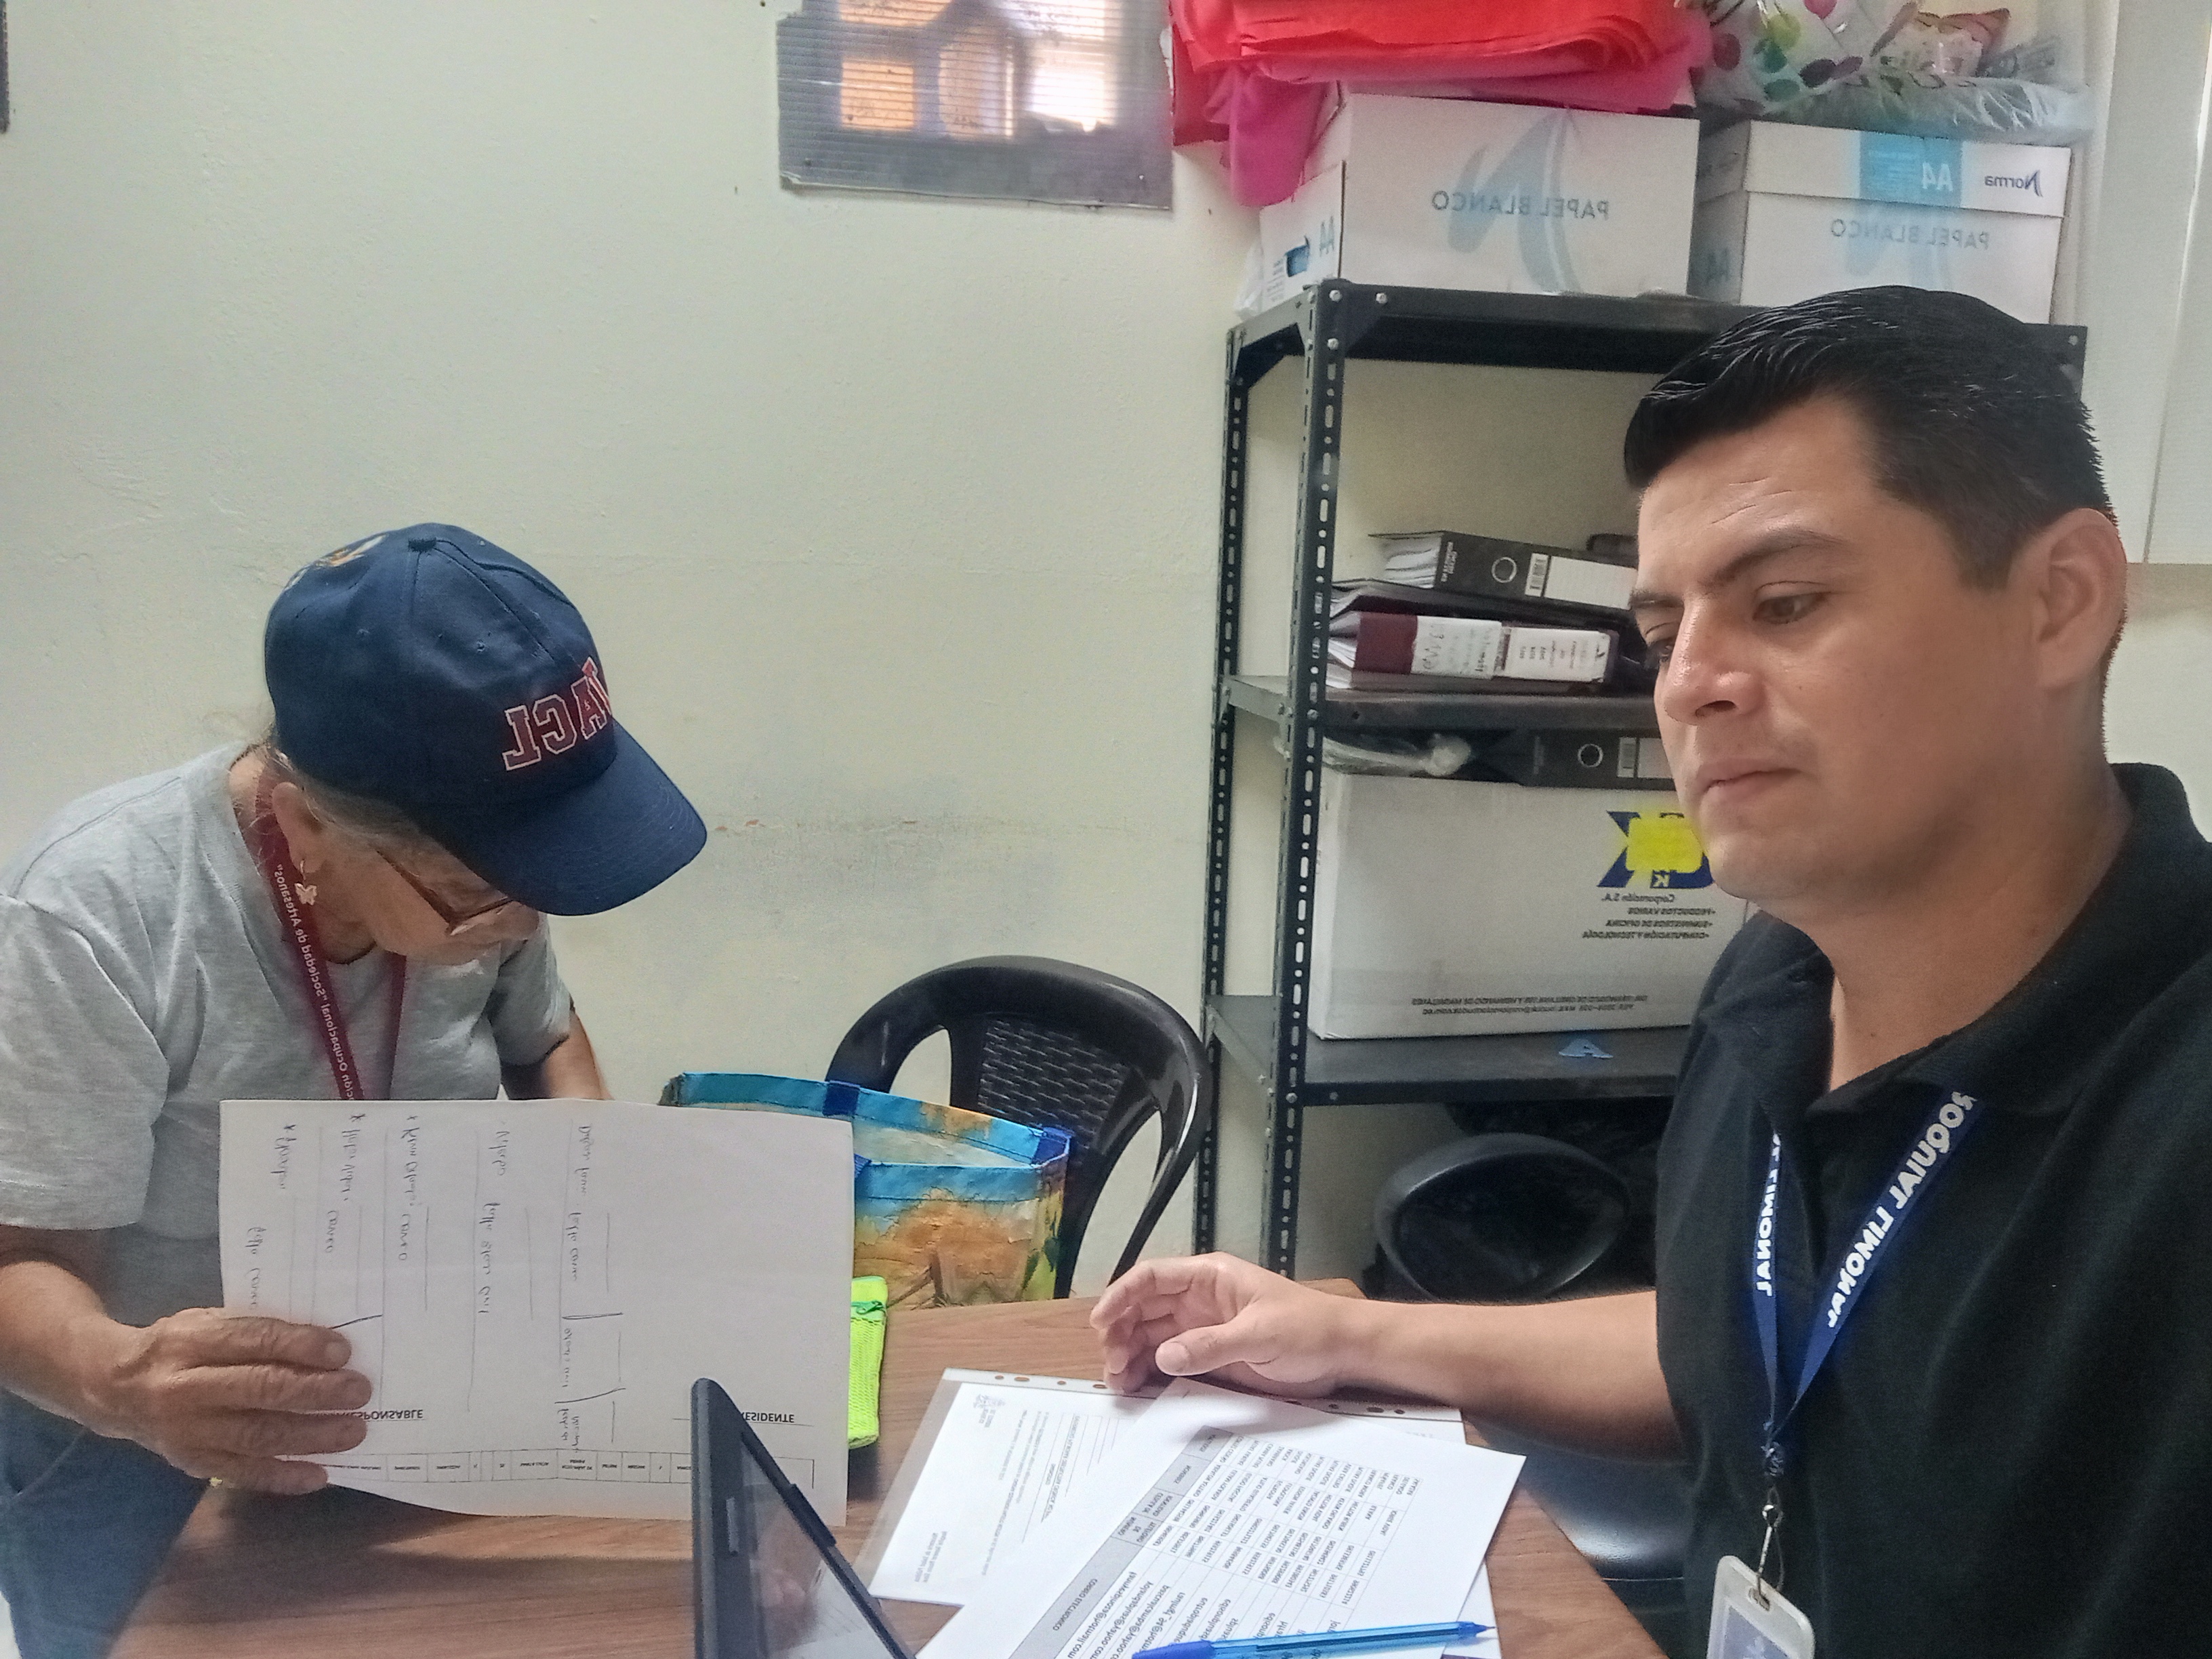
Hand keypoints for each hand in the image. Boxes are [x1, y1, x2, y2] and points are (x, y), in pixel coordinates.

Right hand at [85, 1307, 371, 1493]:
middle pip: (259, 1390)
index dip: (299, 1346)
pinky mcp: (190, 1462)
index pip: (253, 1341)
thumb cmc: (179, 1347)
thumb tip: (325, 1344)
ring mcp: (187, 1432)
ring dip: (311, 1437)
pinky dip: (283, 1476)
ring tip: (354, 1431)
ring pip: (256, 1436)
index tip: (342, 1351)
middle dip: (315, 1393)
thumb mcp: (206, 1321)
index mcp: (191, 1342)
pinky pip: (242, 1473)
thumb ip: (253, 1329)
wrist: (114, 1388)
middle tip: (359, 1392)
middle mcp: (185, 1389)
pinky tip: (320, 1475)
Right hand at [1091, 1254, 1365, 1397]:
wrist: (1342, 1352)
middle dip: (1122, 1333)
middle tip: (1113, 1365)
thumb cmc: (1307, 1329)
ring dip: (1131, 1355)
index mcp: (1209, 1278)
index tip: (1101, 1322)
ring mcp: (1203, 1329)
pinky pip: (1171, 1361)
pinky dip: (1151, 1372)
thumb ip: (1212, 1345)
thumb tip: (1164, 1356)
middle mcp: (1199, 1301)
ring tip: (1120, 1383)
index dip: (1122, 1295)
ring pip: (1152, 1337)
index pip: (1153, 1278)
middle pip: (1145, 1309)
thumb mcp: (1261, 1335)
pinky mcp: (1211, 1357)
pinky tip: (1138, 1387)